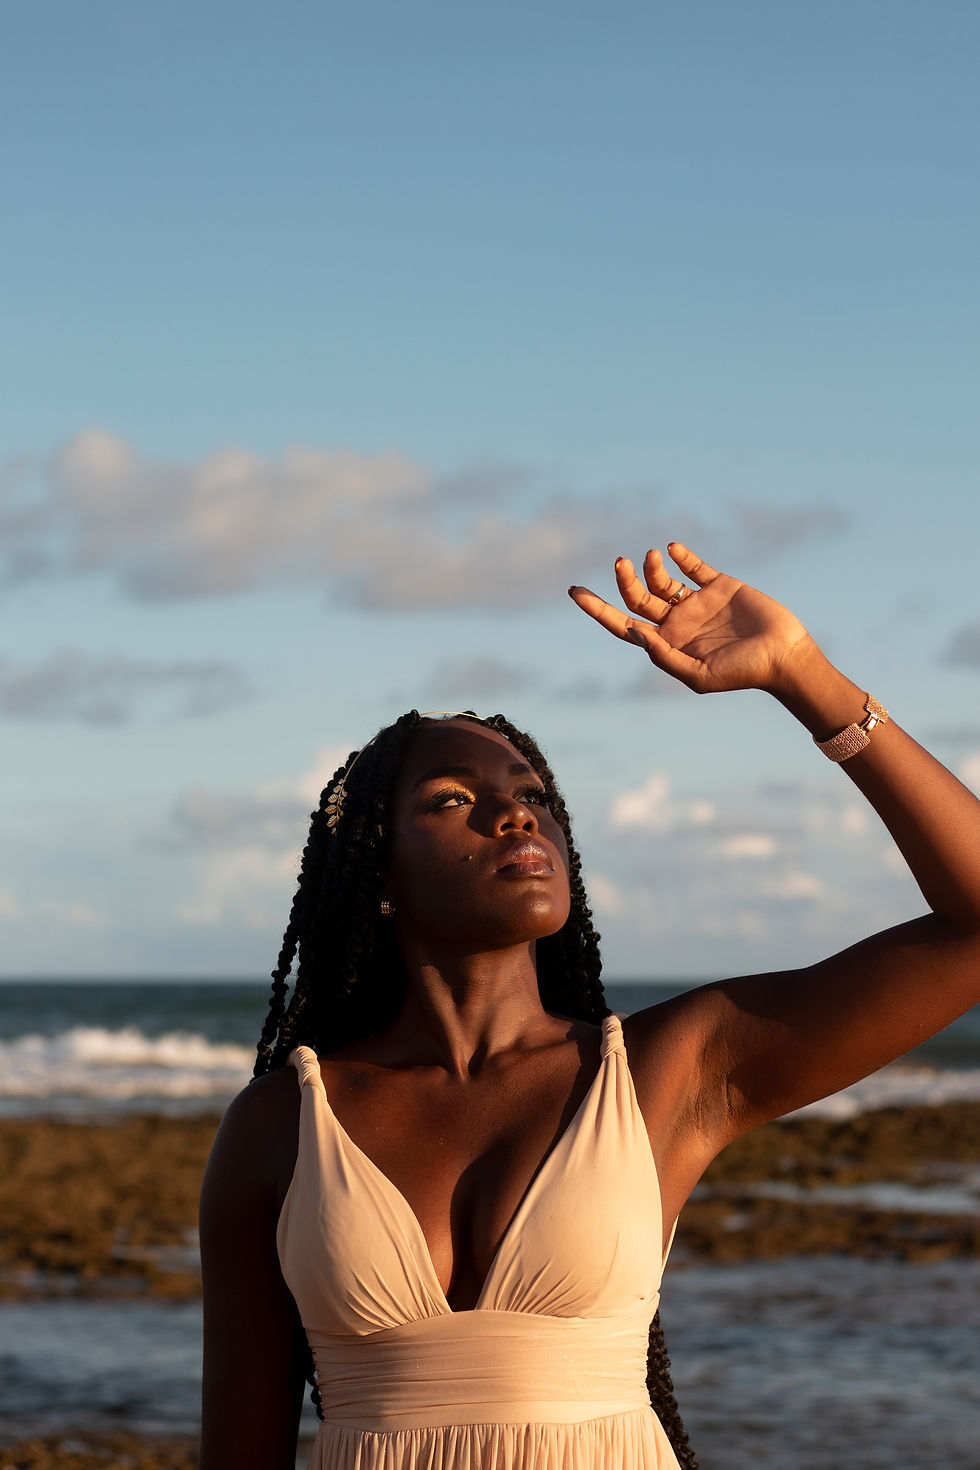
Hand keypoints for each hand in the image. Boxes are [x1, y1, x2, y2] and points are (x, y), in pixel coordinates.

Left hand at [568, 542, 811, 694]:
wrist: (784, 656)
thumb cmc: (742, 673)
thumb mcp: (698, 675)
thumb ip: (664, 656)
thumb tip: (634, 630)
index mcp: (667, 644)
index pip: (623, 625)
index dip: (598, 609)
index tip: (575, 591)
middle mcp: (677, 622)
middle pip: (637, 598)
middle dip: (624, 580)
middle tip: (621, 563)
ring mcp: (697, 602)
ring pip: (661, 580)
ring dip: (651, 566)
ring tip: (651, 556)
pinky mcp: (720, 585)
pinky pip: (694, 566)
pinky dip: (681, 556)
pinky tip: (672, 550)